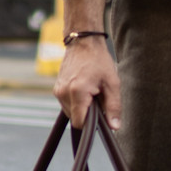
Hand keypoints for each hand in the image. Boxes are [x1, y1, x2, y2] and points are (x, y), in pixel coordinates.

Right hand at [53, 0, 121, 128]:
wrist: (83, 42)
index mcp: (77, 92)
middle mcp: (63, 93)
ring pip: (70, 112)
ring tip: (91, 91)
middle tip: (97, 98)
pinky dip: (76, 102)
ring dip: (81, 108)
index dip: (91, 124)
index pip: (80, 123)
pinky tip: (84, 89)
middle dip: (87, 114)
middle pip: (75, 118)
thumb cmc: (98, 60)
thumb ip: (113, 107)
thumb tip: (115, 127)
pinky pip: (66, 104)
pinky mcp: (56, 89)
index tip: (99, 116)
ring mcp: (58, 91)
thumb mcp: (112, 83)